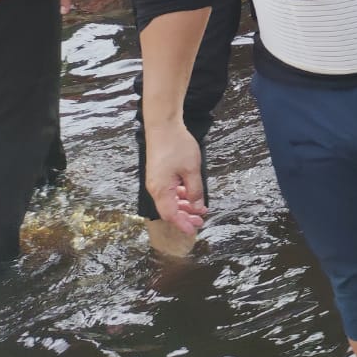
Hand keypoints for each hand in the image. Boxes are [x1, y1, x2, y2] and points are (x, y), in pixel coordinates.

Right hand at [144, 121, 207, 241]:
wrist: (163, 127)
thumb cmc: (177, 146)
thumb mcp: (192, 170)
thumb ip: (195, 190)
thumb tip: (197, 207)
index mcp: (161, 190)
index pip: (171, 215)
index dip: (182, 224)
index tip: (194, 230)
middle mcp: (155, 188)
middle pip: (169, 210)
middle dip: (185, 217)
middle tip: (200, 220)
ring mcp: (156, 181)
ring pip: (170, 201)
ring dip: (184, 206)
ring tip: (199, 209)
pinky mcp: (159, 175)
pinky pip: (169, 191)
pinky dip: (180, 196)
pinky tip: (190, 195)